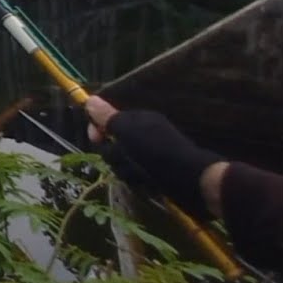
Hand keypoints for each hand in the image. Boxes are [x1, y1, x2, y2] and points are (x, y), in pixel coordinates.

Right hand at [83, 96, 223, 219]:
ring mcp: (151, 154)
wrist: (192, 181)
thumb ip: (108, 118)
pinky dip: (136, 179)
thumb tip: (90, 99)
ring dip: (125, 169)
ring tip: (136, 174)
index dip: (98, 128)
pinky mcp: (156, 172)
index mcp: (140, 120)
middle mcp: (145, 134)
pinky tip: (144, 183)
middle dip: (114, 154)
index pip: (109, 119)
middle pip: (114, 143)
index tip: (95, 139)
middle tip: (124, 160)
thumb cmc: (158, 152)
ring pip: (123, 161)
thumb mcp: (128, 132)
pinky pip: (135, 173)